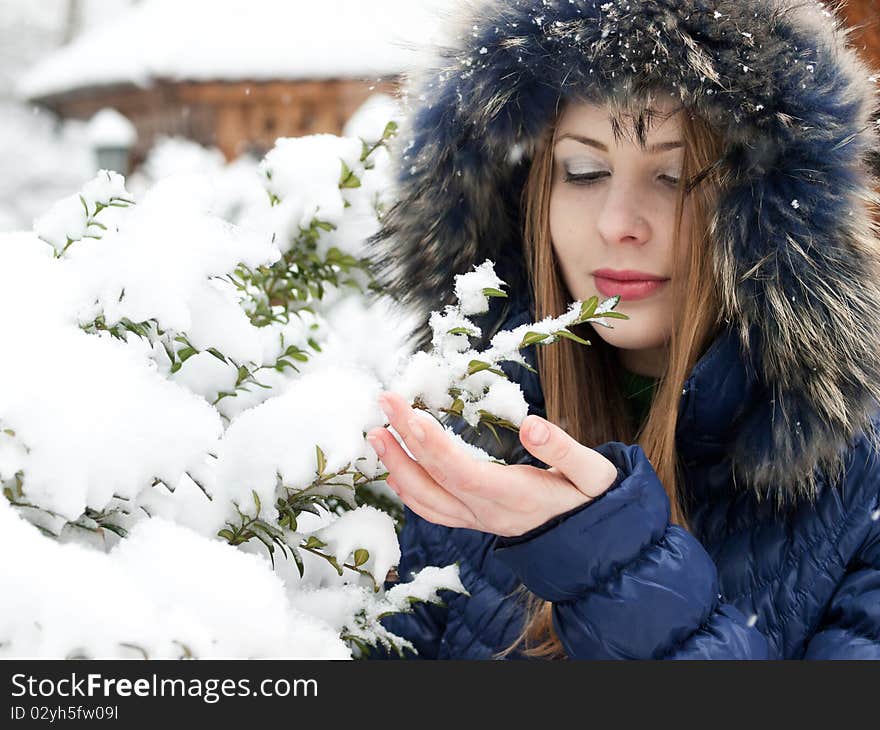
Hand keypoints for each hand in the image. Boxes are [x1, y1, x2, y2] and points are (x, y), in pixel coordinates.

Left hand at [365, 391, 619, 536]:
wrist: (597, 545)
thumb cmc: (594, 501)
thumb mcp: (594, 473)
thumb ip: (564, 449)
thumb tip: (531, 424)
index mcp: (514, 497)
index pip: (462, 471)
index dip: (432, 446)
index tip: (409, 414)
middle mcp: (488, 512)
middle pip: (434, 481)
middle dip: (403, 443)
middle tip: (383, 404)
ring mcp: (477, 520)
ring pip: (425, 502)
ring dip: (396, 468)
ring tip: (376, 435)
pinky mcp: (475, 521)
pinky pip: (433, 511)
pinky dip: (407, 492)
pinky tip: (393, 471)